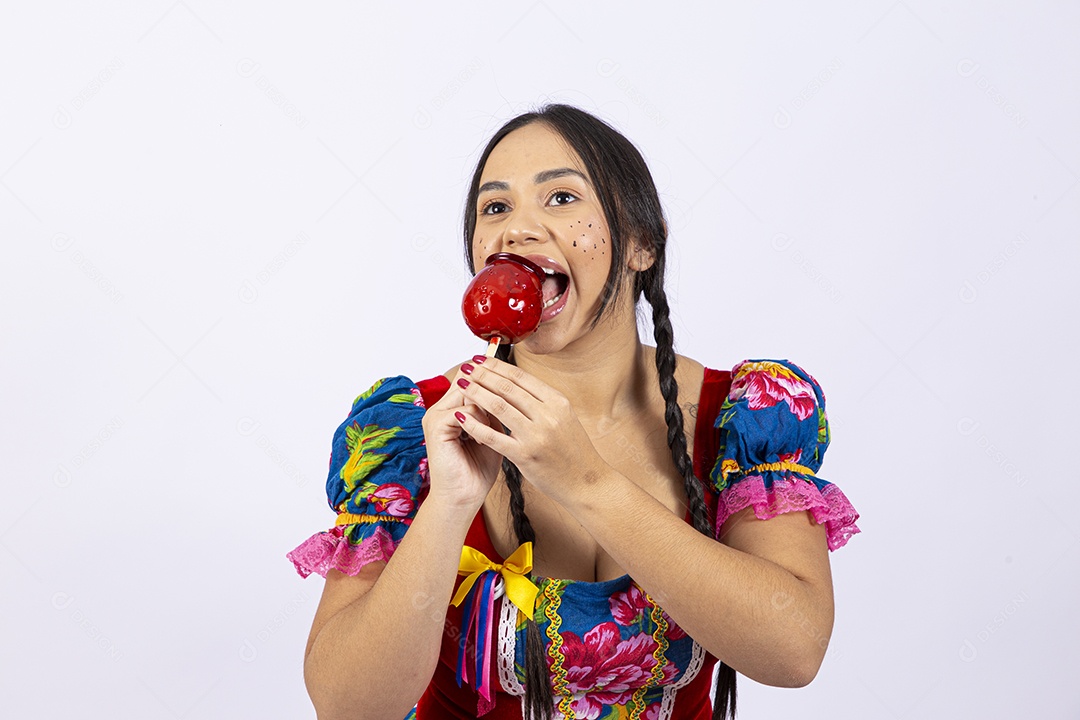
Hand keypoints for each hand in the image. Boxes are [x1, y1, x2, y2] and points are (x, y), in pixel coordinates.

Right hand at [421, 365, 504, 511]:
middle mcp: (440, 408)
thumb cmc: (477, 470)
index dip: (494, 380)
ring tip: (494, 431)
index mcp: (451, 408)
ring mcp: (435, 415)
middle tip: (509, 413)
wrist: (463, 499)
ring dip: (488, 408)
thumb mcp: (492, 434)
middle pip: (470, 379)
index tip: (517, 394)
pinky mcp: (436, 426)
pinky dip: (480, 421)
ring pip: (470, 391)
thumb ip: (496, 412)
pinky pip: (465, 410)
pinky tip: (484, 440)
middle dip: (494, 393)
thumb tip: (511, 389)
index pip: (472, 378)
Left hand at [452, 356, 608, 501]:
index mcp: (558, 402)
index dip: (497, 366)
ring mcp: (536, 435)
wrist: (587, 483)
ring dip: (476, 393)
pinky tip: (460, 418)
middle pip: (507, 388)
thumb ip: (541, 402)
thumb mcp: (564, 418)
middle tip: (467, 367)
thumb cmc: (573, 451)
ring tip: (461, 385)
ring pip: (498, 406)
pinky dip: (475, 425)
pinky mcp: (525, 456)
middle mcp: (548, 415)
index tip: (481, 359)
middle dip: (483, 374)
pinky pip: (494, 436)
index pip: (521, 377)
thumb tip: (514, 383)